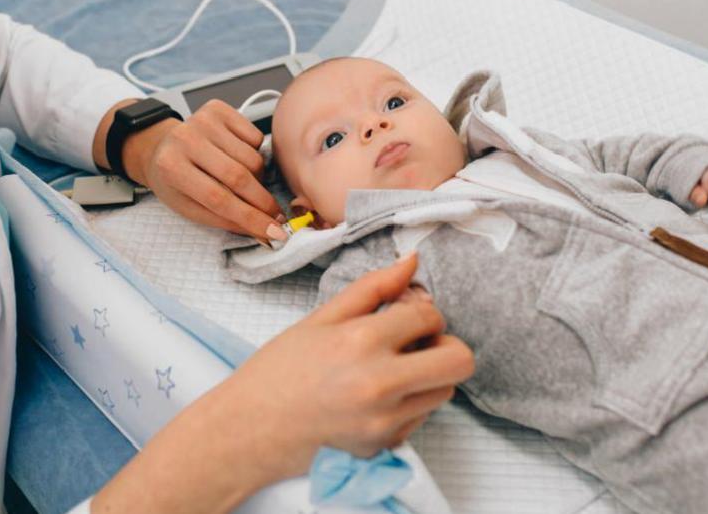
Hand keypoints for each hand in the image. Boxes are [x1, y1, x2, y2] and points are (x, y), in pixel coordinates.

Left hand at [125, 99, 282, 240]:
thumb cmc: (174, 180)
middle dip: (262, 201)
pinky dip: (254, 152)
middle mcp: (186, 139)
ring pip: (252, 158)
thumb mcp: (188, 207)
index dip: (250, 218)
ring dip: (257, 177)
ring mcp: (203, 120)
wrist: (160, 146)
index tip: (273, 232)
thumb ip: (225, 220)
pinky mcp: (218, 109)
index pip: (219, 198)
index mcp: (172, 168)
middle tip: (275, 214)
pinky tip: (236, 156)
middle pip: (239, 176)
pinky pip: (255, 137)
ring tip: (243, 182)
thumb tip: (263, 232)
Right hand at [217, 254, 474, 479]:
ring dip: (429, 375)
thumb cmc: (278, 370)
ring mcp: (385, 420)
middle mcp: (380, 383)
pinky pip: (422, 417)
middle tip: (415, 343)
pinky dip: (409, 402)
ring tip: (391, 369)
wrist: (249, 429)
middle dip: (444, 344)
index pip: (429, 316)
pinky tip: (375, 397)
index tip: (403, 315)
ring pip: (445, 391)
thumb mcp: (321, 318)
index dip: (421, 310)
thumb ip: (373, 288)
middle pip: (458, 360)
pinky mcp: (385, 446)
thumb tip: (412, 260)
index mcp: (361, 341)